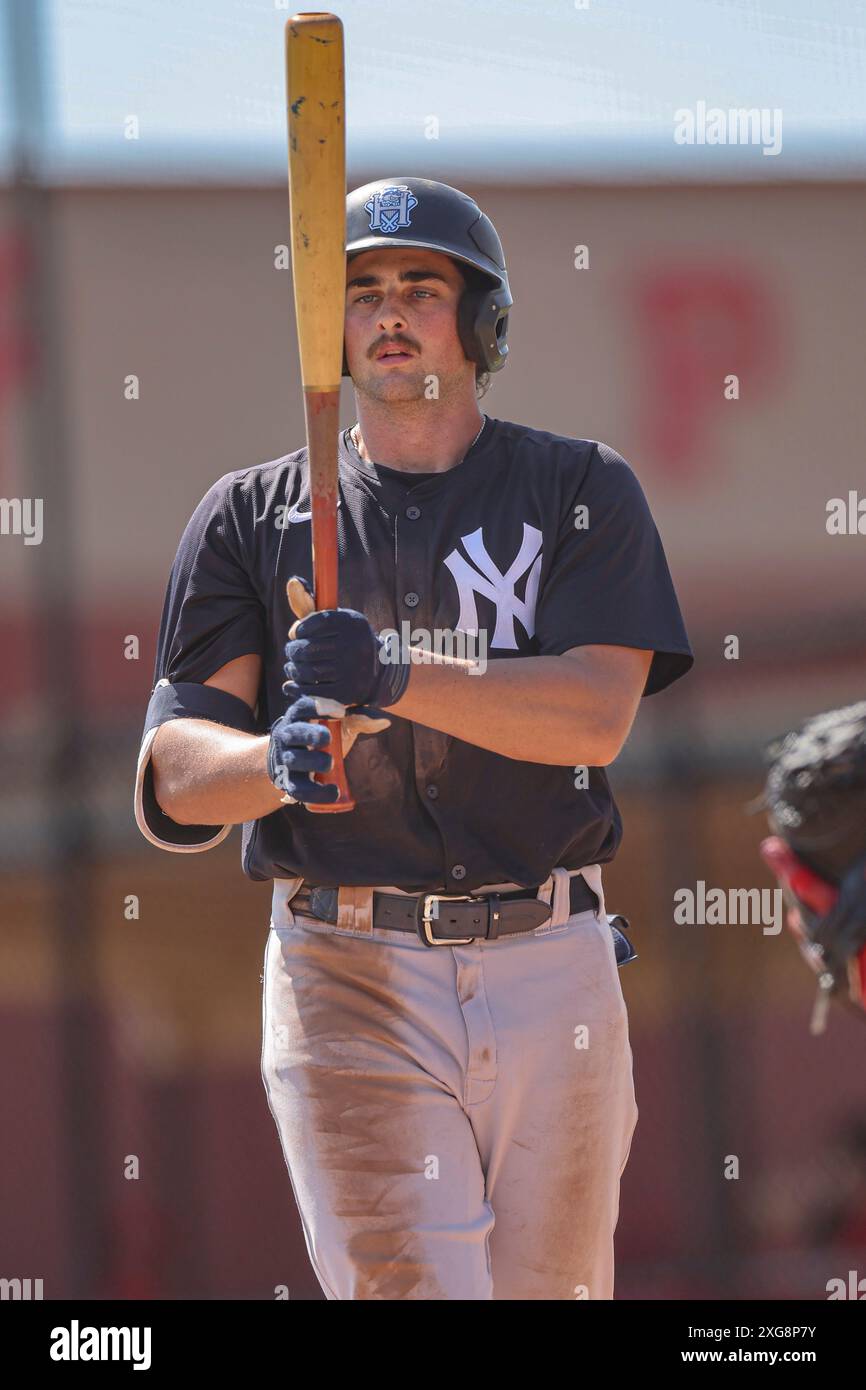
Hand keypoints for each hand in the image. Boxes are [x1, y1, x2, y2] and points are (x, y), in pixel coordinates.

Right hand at [267, 693, 390, 806]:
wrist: (300, 763)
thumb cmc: (324, 736)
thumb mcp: (340, 725)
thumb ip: (360, 720)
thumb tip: (385, 721)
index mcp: (300, 716)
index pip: (303, 706)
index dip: (317, 707)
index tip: (340, 711)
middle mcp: (288, 735)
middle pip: (293, 733)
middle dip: (310, 735)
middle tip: (328, 738)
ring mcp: (286, 759)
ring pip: (293, 760)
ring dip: (312, 762)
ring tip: (331, 764)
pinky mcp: (289, 781)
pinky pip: (298, 788)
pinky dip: (314, 792)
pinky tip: (333, 792)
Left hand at [282, 574, 409, 708]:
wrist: (377, 671)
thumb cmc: (346, 640)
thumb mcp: (335, 621)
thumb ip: (311, 605)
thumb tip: (293, 582)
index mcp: (353, 623)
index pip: (317, 623)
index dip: (300, 629)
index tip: (295, 633)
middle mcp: (355, 645)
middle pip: (309, 649)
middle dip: (293, 651)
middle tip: (291, 652)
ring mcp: (352, 670)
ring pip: (309, 671)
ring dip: (294, 670)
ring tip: (291, 667)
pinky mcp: (347, 692)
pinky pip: (314, 690)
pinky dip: (298, 688)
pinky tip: (292, 684)